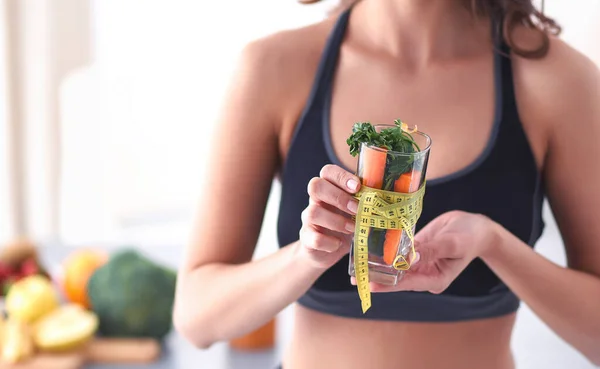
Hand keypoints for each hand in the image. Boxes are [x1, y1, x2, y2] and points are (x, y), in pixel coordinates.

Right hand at [297, 165, 359, 269]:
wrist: (326, 252)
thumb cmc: (346, 226)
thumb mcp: (357, 211)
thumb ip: (367, 201)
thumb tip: (393, 194)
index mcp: (329, 188)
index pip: (327, 172)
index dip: (341, 176)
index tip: (357, 187)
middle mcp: (315, 200)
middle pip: (315, 186)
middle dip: (338, 197)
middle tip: (356, 209)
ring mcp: (308, 220)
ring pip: (313, 212)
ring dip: (337, 221)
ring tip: (352, 229)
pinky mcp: (307, 239)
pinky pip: (314, 238)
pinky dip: (329, 242)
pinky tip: (338, 244)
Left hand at [368, 210, 503, 293]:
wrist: (476, 226)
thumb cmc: (469, 236)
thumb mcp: (452, 243)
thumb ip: (431, 250)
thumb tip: (409, 257)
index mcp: (435, 279)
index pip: (406, 283)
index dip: (387, 284)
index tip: (368, 285)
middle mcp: (425, 274)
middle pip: (397, 278)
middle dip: (376, 278)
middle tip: (353, 279)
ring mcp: (419, 263)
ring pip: (394, 266)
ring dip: (377, 266)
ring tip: (356, 267)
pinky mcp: (415, 250)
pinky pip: (398, 252)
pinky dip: (385, 251)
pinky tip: (369, 249)